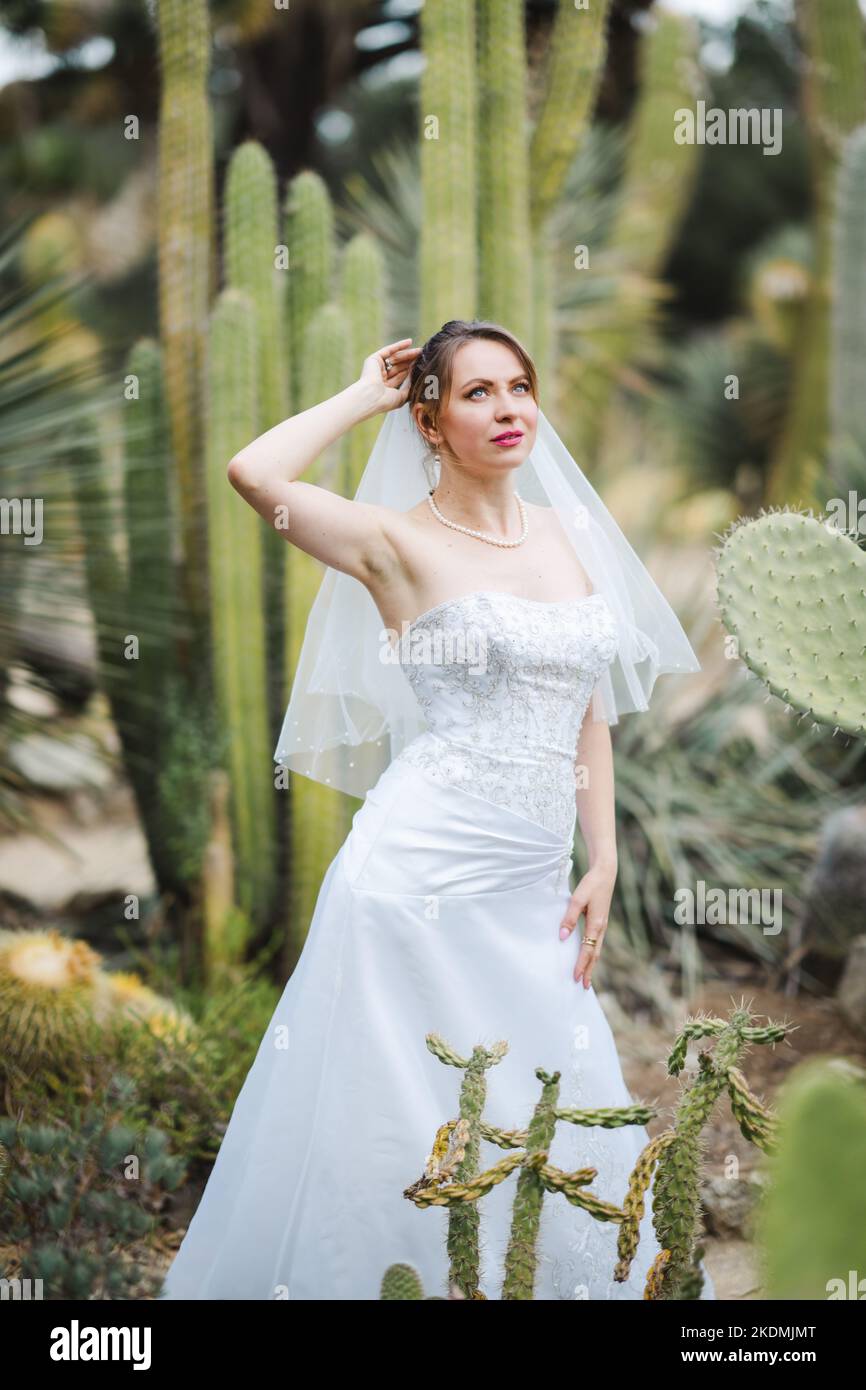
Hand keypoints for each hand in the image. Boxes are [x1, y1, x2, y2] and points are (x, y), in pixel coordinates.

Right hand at [358, 338, 421, 415]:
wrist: (371, 397)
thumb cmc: (386, 401)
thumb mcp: (402, 396)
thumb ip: (409, 386)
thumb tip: (415, 375)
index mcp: (385, 387)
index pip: (400, 376)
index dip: (411, 371)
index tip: (422, 366)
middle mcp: (380, 377)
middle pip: (399, 366)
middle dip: (411, 361)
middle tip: (423, 356)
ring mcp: (377, 367)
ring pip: (395, 358)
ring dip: (408, 353)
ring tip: (420, 351)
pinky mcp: (374, 359)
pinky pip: (389, 350)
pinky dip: (399, 345)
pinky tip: (410, 342)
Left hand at [559, 863, 616, 988]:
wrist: (605, 874)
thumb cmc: (591, 885)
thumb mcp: (577, 900)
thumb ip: (569, 919)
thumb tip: (562, 937)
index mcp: (596, 925)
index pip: (587, 950)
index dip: (581, 965)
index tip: (575, 977)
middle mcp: (601, 928)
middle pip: (595, 955)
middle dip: (589, 970)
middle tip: (583, 986)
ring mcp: (602, 926)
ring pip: (596, 950)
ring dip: (591, 964)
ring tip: (586, 977)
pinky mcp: (600, 922)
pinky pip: (596, 943)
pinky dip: (592, 954)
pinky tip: (588, 957)